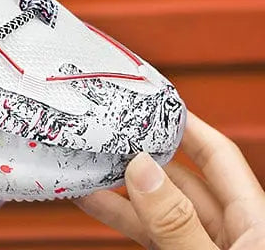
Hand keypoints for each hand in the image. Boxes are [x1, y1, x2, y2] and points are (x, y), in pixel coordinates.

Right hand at [77, 112, 264, 248]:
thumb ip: (177, 221)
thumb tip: (141, 169)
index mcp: (258, 221)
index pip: (218, 155)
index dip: (185, 124)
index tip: (151, 100)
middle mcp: (234, 231)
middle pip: (182, 178)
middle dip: (142, 154)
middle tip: (106, 131)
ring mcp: (207, 247)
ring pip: (161, 207)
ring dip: (122, 187)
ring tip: (88, 164)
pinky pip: (152, 232)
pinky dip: (123, 216)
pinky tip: (94, 201)